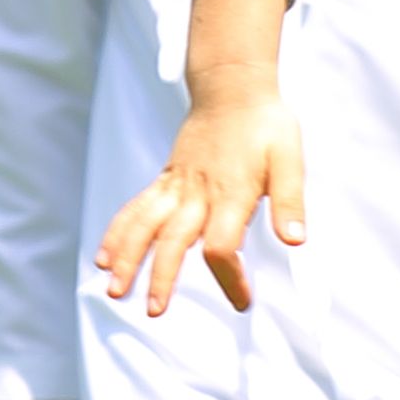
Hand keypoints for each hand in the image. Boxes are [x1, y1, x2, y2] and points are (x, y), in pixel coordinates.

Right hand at [96, 91, 306, 315]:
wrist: (233, 88)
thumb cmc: (265, 125)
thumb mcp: (289, 159)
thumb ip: (290, 201)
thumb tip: (295, 240)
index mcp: (231, 193)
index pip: (221, 246)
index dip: (229, 278)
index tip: (243, 301)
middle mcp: (198, 193)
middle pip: (173, 241)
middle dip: (162, 277)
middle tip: (155, 310)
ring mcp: (177, 187)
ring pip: (145, 226)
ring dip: (127, 258)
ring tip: (113, 290)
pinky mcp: (166, 181)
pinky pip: (136, 209)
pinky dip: (117, 233)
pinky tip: (103, 258)